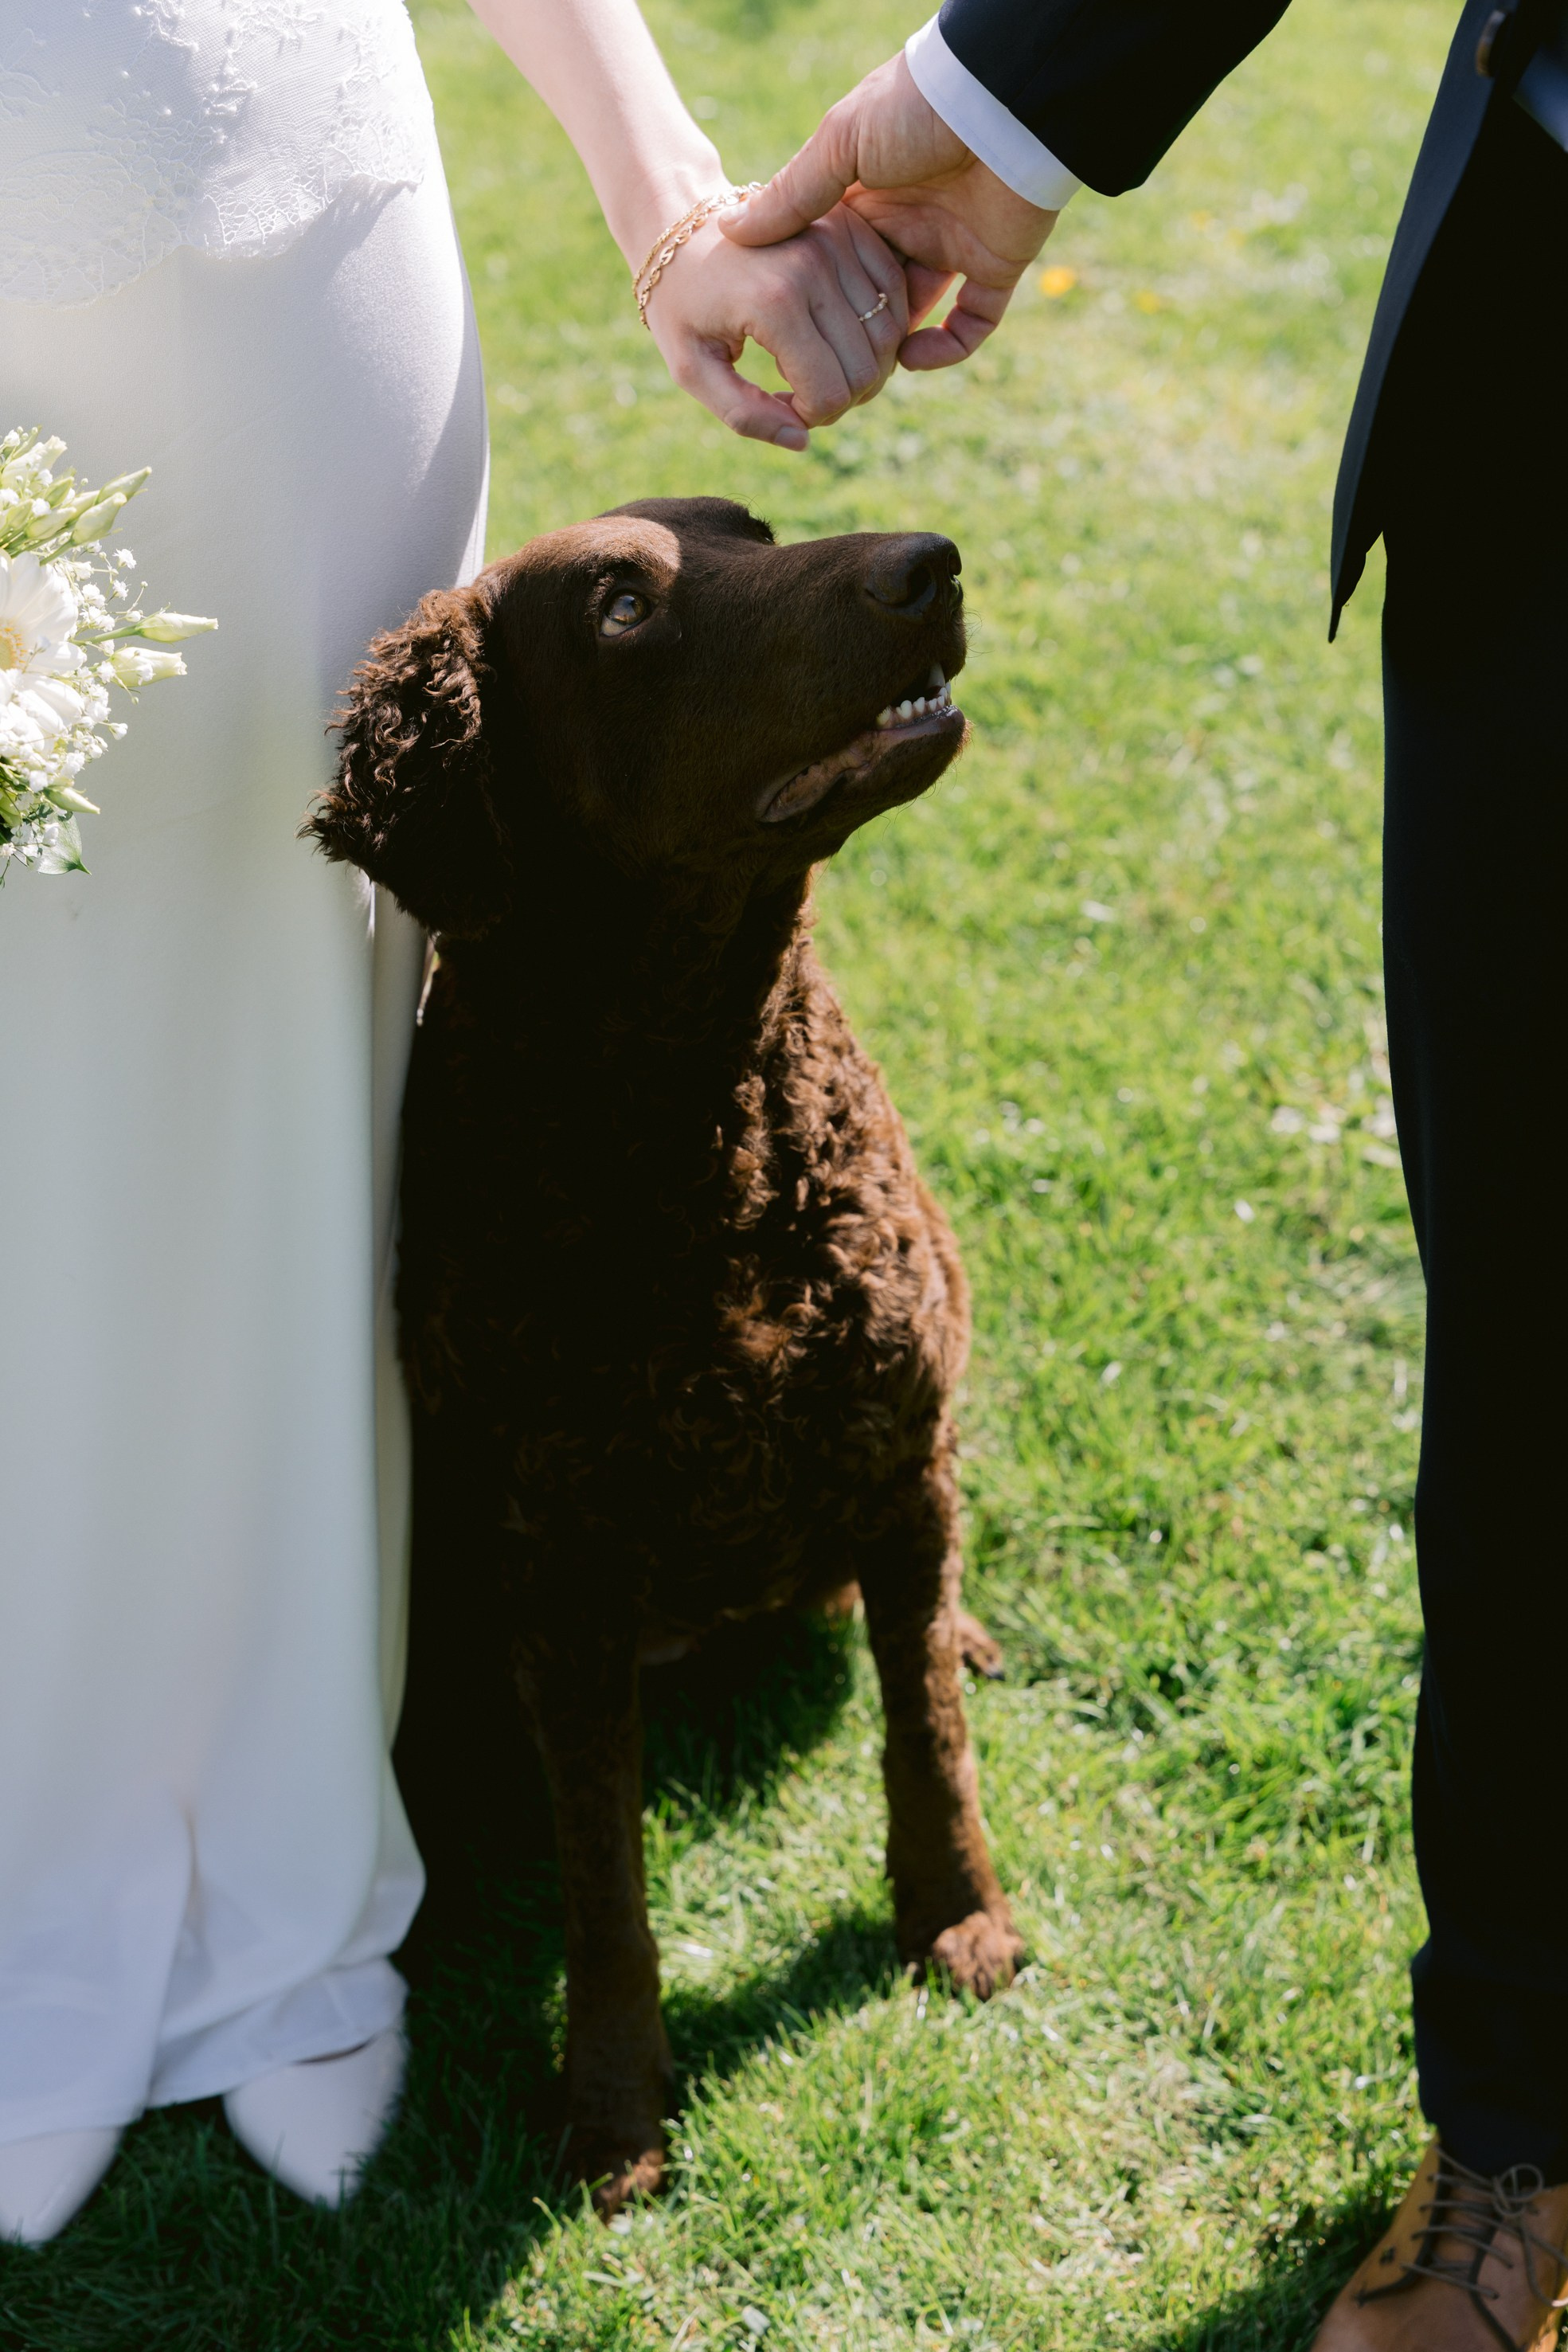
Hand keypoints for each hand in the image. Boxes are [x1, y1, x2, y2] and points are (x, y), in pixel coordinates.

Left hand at [642, 201, 909, 449]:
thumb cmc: (681, 302)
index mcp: (773, 303)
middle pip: (866, 370)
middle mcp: (813, 266)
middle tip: (804, 390)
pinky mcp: (851, 226)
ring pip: (888, 336)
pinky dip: (878, 325)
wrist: (679, 220)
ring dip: (863, 364)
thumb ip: (742, 414)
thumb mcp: (692, 368)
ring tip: (821, 361)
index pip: (829, 394)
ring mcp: (836, 240)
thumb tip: (802, 440)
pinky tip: (841, 331)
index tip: (782, 404)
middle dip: (841, 397)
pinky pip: (893, 294)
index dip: (810, 417)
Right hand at [722, 53, 1057, 369]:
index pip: (832, 258)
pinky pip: (972, 326)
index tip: (783, 327)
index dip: (808, 294)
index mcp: (869, 194)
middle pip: (871, 294)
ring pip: (916, 316)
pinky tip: (909, 359)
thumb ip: (793, 195)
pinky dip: (945, 350)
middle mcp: (909, 223)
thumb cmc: (914, 107)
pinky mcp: (994, 265)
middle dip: (849, 332)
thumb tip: (731, 231)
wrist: (1000, 98)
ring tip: (860, 374)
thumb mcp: (840, 144)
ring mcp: (952, 245)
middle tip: (822, 366)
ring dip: (890, 348)